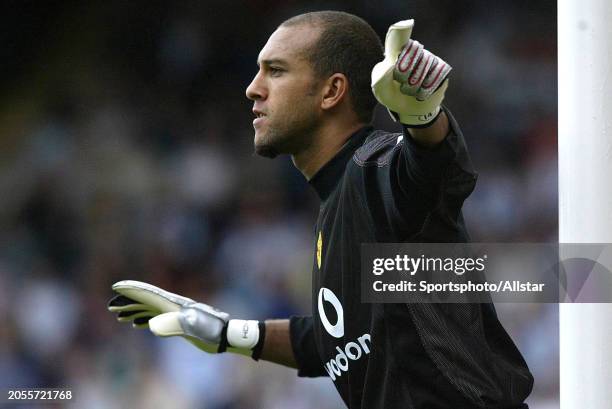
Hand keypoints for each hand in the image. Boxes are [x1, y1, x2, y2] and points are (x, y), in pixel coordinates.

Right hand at [108, 280, 260, 355]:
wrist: (225, 336)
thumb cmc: (211, 331)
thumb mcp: (192, 327)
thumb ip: (173, 325)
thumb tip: (151, 326)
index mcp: (173, 304)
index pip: (149, 294)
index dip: (132, 290)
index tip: (116, 286)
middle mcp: (173, 306)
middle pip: (146, 300)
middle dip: (128, 302)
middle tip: (110, 306)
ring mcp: (176, 314)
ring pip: (150, 309)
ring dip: (134, 311)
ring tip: (118, 316)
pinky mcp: (179, 323)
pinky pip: (157, 318)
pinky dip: (145, 319)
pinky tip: (138, 325)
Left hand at [371, 20, 450, 126]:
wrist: (411, 110)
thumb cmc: (393, 96)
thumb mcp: (382, 92)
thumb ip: (380, 80)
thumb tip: (389, 66)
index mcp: (396, 53)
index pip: (399, 39)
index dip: (402, 32)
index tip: (405, 25)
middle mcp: (414, 52)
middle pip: (412, 55)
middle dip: (405, 74)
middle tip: (401, 84)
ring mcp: (429, 58)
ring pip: (424, 66)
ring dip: (415, 85)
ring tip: (410, 91)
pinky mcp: (441, 68)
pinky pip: (436, 75)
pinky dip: (426, 88)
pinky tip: (421, 92)